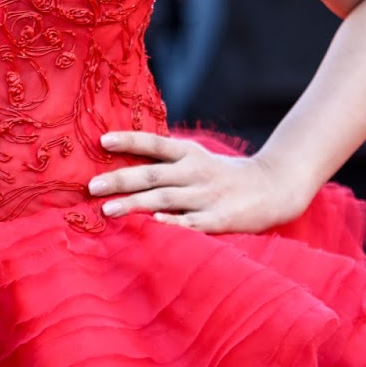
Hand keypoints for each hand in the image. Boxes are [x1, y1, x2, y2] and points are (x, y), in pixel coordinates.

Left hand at [88, 131, 312, 233]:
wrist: (274, 188)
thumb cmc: (225, 174)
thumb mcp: (198, 158)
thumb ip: (167, 159)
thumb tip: (127, 154)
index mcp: (189, 154)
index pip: (154, 143)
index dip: (129, 140)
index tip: (102, 141)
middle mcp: (195, 172)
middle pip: (152, 174)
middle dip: (120, 179)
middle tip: (91, 186)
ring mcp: (205, 196)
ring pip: (163, 199)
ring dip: (134, 204)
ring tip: (108, 209)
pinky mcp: (217, 219)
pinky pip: (189, 223)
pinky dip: (171, 224)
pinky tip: (152, 225)